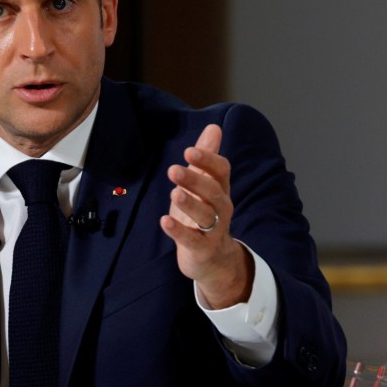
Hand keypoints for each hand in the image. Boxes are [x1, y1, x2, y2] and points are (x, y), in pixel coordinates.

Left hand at [160, 124, 253, 308]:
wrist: (214, 259)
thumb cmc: (205, 215)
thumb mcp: (204, 185)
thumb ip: (207, 158)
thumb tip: (214, 127)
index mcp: (220, 189)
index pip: (221, 171)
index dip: (208, 160)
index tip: (190, 150)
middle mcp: (221, 208)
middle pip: (213, 191)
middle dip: (195, 179)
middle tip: (174, 169)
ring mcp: (213, 230)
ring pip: (206, 215)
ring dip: (190, 203)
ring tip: (174, 192)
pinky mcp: (202, 249)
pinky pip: (192, 240)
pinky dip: (179, 231)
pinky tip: (165, 221)